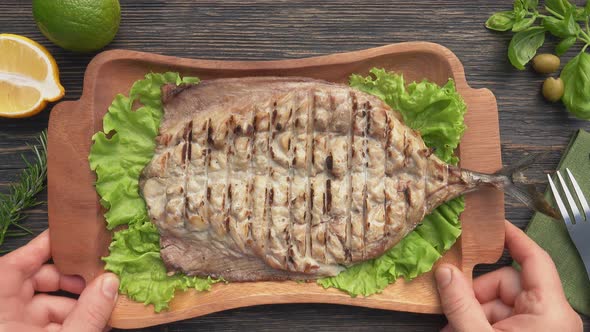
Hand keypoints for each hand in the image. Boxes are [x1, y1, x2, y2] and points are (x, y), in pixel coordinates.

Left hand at [0, 230, 118, 331]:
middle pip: (33, 282)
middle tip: (96, 278)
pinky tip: (97, 320)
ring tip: (105, 303)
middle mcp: (5, 316)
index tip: (67, 237)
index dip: (40, 248)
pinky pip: (49, 323)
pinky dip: (73, 319)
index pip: (13, 267)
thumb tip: (110, 284)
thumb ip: (88, 313)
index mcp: (1, 310)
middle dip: (69, 278)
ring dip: (77, 302)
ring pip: (45, 304)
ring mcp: (15, 328)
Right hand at [434, 220, 581, 331]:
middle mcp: (550, 315)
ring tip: (452, 328)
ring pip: (499, 301)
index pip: (533, 258)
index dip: (512, 236)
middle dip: (474, 293)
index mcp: (550, 310)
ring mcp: (540, 327)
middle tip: (449, 309)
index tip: (493, 222)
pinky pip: (501, 318)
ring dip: (472, 310)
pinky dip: (479, 322)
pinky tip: (461, 330)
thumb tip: (444, 272)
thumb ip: (460, 304)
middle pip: (505, 282)